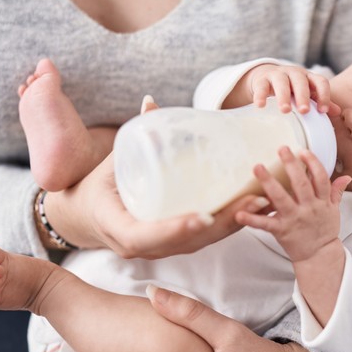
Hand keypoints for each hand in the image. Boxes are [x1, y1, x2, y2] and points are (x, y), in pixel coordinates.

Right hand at [41, 95, 262, 258]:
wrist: (87, 216)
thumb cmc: (97, 187)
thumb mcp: (110, 163)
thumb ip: (134, 136)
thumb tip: (151, 102)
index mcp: (120, 229)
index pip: (147, 237)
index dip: (176, 229)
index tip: (202, 216)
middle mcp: (143, 247)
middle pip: (187, 243)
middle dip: (222, 224)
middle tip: (252, 199)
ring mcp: (161, 250)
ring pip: (202, 243)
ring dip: (235, 225)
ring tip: (265, 202)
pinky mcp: (175, 245)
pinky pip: (205, 240)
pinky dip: (231, 226)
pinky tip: (257, 211)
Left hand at [236, 147, 350, 261]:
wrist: (319, 255)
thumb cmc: (324, 230)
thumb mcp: (333, 210)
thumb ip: (336, 192)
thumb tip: (346, 177)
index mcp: (321, 201)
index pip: (320, 178)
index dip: (313, 163)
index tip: (303, 151)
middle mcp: (308, 208)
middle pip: (301, 184)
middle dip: (291, 165)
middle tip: (281, 149)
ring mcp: (294, 219)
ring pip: (281, 199)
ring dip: (269, 183)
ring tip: (258, 168)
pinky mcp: (281, 230)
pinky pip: (265, 224)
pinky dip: (252, 219)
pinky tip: (240, 212)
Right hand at [246, 64, 338, 115]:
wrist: (268, 77)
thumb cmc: (292, 89)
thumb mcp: (307, 94)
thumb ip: (320, 101)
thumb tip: (338, 112)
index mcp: (309, 78)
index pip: (320, 82)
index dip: (324, 95)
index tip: (322, 111)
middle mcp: (295, 74)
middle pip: (300, 81)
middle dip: (303, 96)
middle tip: (304, 111)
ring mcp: (278, 75)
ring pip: (282, 82)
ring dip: (284, 96)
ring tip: (285, 111)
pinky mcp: (262, 80)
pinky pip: (261, 86)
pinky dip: (260, 95)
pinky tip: (261, 106)